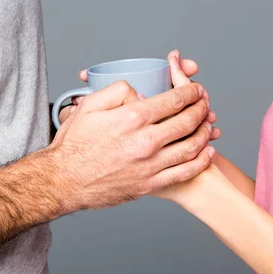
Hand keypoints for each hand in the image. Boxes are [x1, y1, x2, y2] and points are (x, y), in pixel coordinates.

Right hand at [47, 79, 214, 211]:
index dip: (191, 92)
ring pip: (191, 146)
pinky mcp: (150, 184)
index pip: (174, 100)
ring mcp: (150, 165)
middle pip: (187, 121)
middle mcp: (146, 141)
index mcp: (132, 118)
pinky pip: (184, 172)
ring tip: (208, 125)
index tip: (196, 89)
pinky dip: (201, 161)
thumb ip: (118, 91)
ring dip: (205, 133)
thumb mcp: (90, 106)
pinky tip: (206, 153)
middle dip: (201, 109)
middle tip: (205, 103)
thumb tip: (140, 91)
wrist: (64, 181)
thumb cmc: (74, 144)